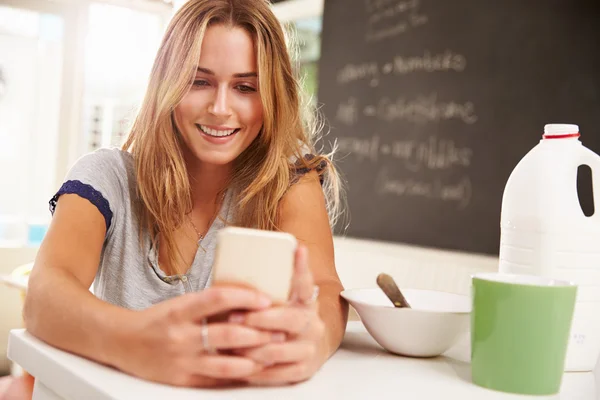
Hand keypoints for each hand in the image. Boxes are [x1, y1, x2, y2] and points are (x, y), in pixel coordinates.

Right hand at [114, 286, 284, 386]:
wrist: (122, 342)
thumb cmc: (159, 319)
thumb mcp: (181, 305)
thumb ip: (210, 304)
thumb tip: (248, 298)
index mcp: (180, 310)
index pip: (217, 298)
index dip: (245, 298)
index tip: (266, 299)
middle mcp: (180, 336)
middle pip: (228, 335)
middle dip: (258, 333)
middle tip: (280, 330)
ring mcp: (182, 361)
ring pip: (226, 364)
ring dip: (254, 360)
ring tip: (272, 354)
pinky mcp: (182, 381)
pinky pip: (216, 381)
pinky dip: (237, 376)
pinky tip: (253, 371)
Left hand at [229, 245, 326, 385]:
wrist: (309, 345)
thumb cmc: (283, 318)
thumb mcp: (281, 299)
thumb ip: (266, 286)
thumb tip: (234, 262)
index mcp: (306, 299)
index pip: (304, 280)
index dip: (301, 266)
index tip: (297, 248)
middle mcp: (312, 320)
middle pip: (290, 318)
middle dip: (261, 319)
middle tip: (235, 317)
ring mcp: (310, 345)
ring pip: (280, 348)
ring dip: (254, 347)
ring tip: (231, 345)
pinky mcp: (305, 367)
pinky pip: (280, 372)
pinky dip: (259, 370)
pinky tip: (243, 365)